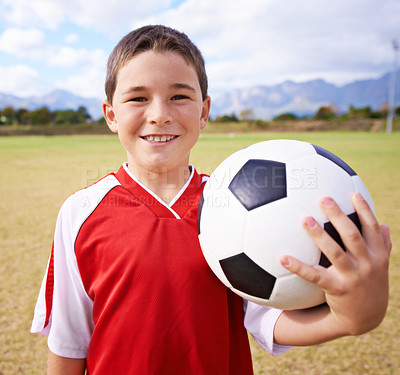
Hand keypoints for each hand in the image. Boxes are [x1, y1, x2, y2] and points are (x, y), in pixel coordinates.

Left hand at [281, 193, 390, 335]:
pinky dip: (299, 267)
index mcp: (377, 254)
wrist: (365, 318)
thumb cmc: (369, 284)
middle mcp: (367, 264)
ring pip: (334, 252)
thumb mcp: (380, 265)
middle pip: (352, 235)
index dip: (364, 210)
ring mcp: (352, 277)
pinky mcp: (336, 289)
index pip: (371, 227)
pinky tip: (283, 258)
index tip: (353, 193)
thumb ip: (382, 245)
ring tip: (305, 219)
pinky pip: (315, 276)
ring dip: (319, 235)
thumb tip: (383, 224)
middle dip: (338, 215)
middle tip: (323, 198)